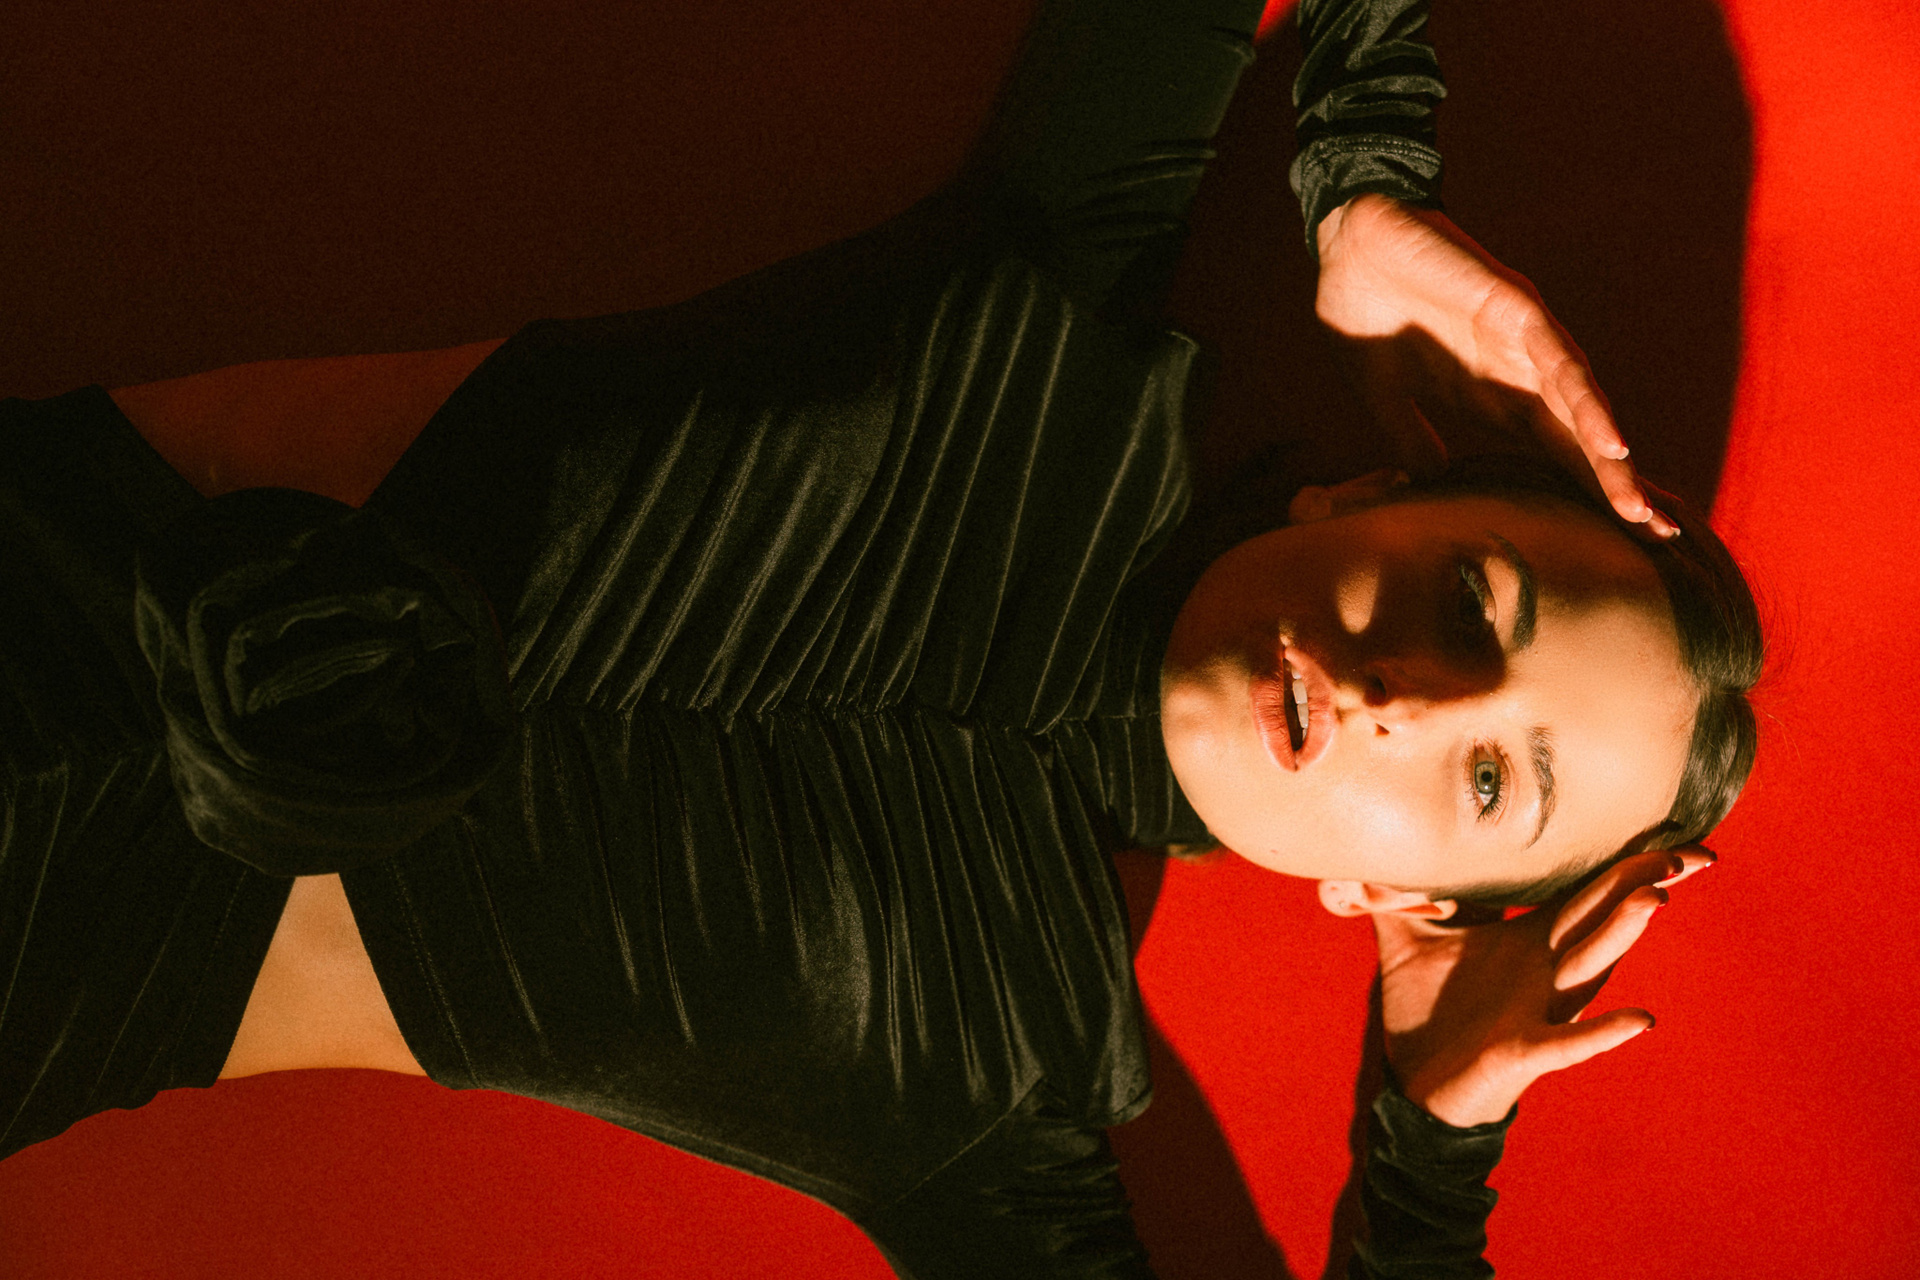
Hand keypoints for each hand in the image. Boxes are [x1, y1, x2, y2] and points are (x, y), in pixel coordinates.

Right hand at [1314, 193, 1678, 538]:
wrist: (1347, 241)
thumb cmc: (1362, 306)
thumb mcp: (1383, 391)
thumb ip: (1409, 436)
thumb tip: (1430, 486)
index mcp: (1490, 394)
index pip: (1553, 452)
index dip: (1586, 494)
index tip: (1623, 540)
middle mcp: (1519, 370)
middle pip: (1581, 438)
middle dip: (1618, 486)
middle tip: (1658, 535)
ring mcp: (1523, 339)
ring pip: (1581, 406)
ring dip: (1610, 458)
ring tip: (1638, 508)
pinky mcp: (1517, 307)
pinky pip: (1561, 361)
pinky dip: (1587, 404)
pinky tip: (1610, 444)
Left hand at [1354, 847, 1712, 1126]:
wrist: (1415, 1080)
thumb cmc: (1424, 1006)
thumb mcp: (1404, 938)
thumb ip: (1394, 890)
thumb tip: (1373, 842)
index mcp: (1528, 937)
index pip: (1583, 890)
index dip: (1624, 862)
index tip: (1672, 833)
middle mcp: (1546, 967)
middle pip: (1602, 916)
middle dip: (1641, 882)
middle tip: (1688, 853)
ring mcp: (1540, 1008)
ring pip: (1590, 965)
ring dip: (1622, 933)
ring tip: (1655, 899)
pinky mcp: (1525, 1050)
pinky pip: (1569, 1041)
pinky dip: (1602, 1032)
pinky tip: (1639, 1021)